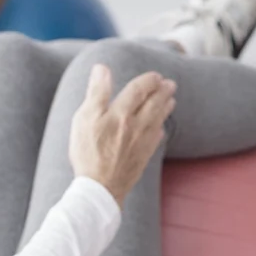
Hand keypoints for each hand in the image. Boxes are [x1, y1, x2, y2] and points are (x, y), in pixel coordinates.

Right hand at [68, 64, 176, 206]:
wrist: (100, 187)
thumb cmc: (88, 153)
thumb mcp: (84, 118)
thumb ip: (96, 92)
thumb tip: (102, 69)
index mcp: (121, 113)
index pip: (139, 90)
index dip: (148, 81)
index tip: (155, 75)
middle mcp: (136, 125)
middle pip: (154, 104)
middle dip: (163, 92)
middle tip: (170, 84)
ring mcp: (141, 143)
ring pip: (158, 120)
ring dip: (166, 108)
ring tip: (171, 100)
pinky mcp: (142, 157)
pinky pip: (155, 140)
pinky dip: (160, 130)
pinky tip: (160, 129)